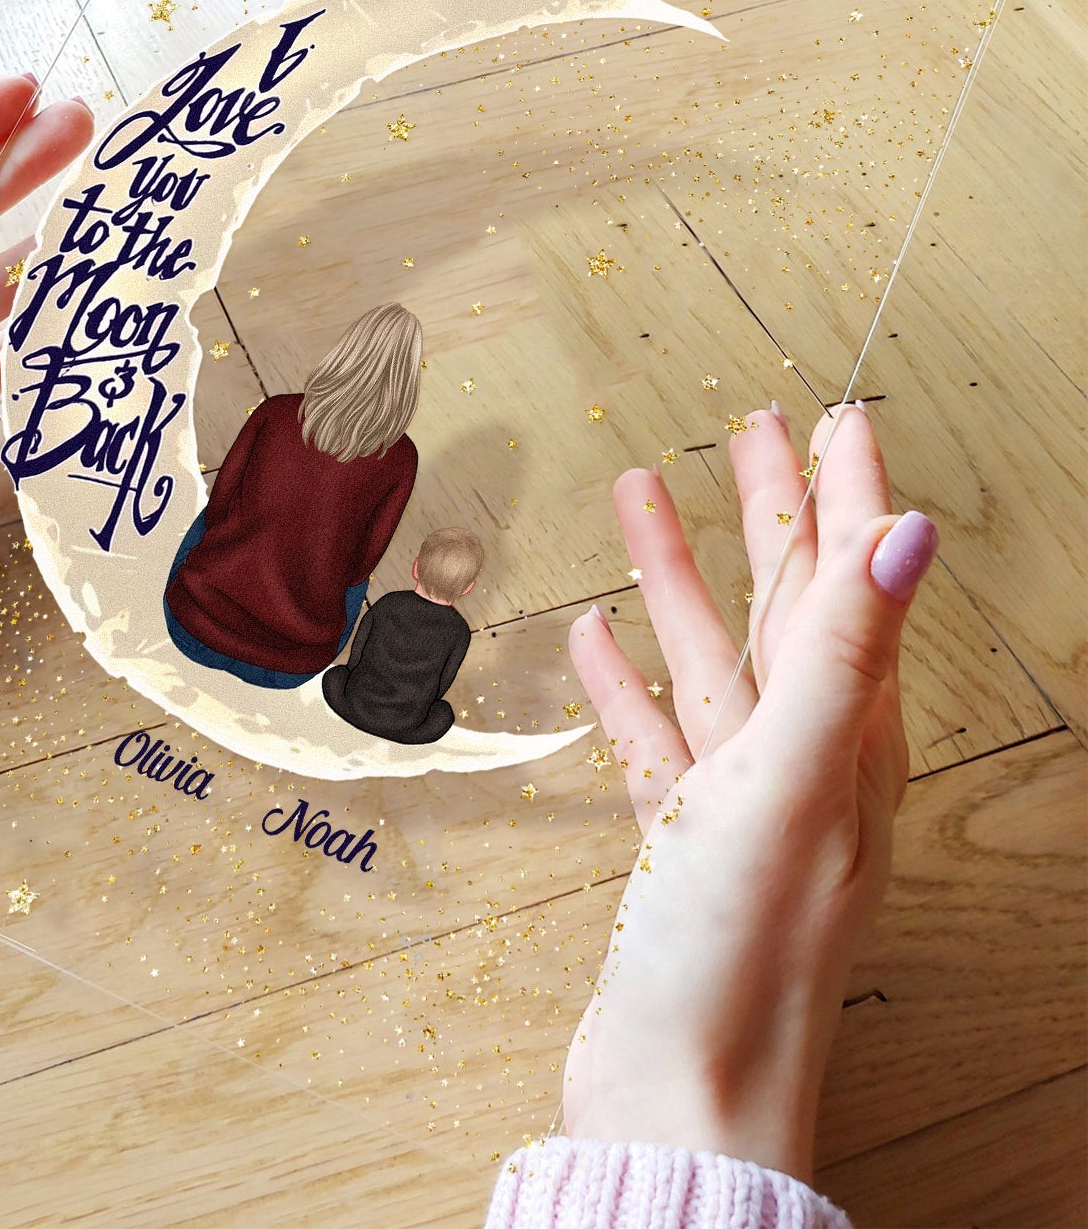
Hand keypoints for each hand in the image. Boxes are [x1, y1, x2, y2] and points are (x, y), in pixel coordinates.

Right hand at [561, 401, 936, 1182]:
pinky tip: (597, 640)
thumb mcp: (792, 783)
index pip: (856, 580)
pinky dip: (626, 681)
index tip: (835, 416)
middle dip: (769, 512)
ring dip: (679, 577)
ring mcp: (738, 799)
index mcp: (850, 738)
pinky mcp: (679, 840)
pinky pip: (656, 733)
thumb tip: (914, 536)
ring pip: (712, 657)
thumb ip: (846, 656)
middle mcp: (805, 759)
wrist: (682, 1096)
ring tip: (642, 501)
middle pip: (788, 604)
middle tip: (749, 433)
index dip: (846, 490)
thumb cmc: (741, 954)